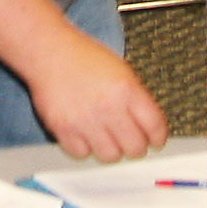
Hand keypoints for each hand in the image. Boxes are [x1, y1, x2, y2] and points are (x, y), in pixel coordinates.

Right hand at [28, 27, 169, 161]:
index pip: (155, 126)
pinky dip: (85, 148)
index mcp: (127, 89)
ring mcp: (85, 119)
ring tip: (106, 138)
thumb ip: (137, 98)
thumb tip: (150, 127)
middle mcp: (108, 106)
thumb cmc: (84, 58)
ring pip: (110, 156)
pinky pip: (82, 154)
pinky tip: (85, 134)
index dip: (158, 137)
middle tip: (130, 141)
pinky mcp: (63, 129)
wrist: (49, 51)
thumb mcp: (121, 70)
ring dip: (111, 150)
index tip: (155, 141)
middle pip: (135, 147)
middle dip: (136, 146)